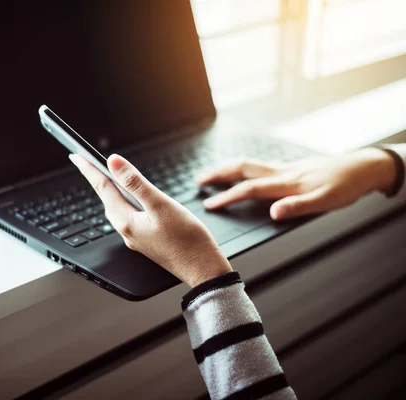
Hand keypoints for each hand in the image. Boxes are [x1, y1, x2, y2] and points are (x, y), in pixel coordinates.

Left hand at [69, 153, 231, 287]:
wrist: (203, 269)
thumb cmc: (187, 240)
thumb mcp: (161, 205)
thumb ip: (136, 183)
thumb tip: (114, 163)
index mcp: (126, 221)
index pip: (102, 188)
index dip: (88, 169)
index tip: (76, 155)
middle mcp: (126, 230)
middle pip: (107, 198)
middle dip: (96, 179)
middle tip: (86, 162)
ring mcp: (136, 237)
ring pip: (118, 208)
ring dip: (110, 191)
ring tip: (105, 176)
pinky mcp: (147, 240)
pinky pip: (129, 216)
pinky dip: (125, 202)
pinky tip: (132, 198)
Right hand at [196, 148, 396, 219]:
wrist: (363, 168)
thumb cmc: (345, 187)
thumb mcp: (325, 202)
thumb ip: (298, 207)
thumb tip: (273, 212)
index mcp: (286, 183)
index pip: (249, 189)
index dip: (227, 197)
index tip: (209, 205)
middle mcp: (282, 173)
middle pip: (242, 168)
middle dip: (218, 174)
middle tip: (199, 181)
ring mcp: (285, 168)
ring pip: (249, 164)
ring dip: (228, 168)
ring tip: (213, 175)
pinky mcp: (291, 167)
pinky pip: (259, 165)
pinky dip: (243, 168)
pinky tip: (243, 173)